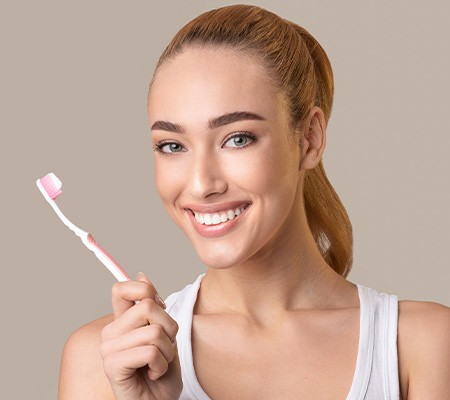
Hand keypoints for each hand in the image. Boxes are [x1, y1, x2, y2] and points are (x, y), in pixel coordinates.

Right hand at [100, 272, 181, 399]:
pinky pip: (150, 351)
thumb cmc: (161, 371)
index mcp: (121, 321)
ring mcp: (108, 348)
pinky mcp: (112, 365)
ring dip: (168, 351)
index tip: (160, 308)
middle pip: (147, 306)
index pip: (122, 288)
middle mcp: (111, 332)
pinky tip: (153, 374)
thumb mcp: (164, 332)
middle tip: (165, 347)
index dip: (147, 290)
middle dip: (169, 328)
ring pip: (154, 331)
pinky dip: (161, 365)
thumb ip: (152, 306)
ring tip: (159, 363)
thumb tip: (141, 274)